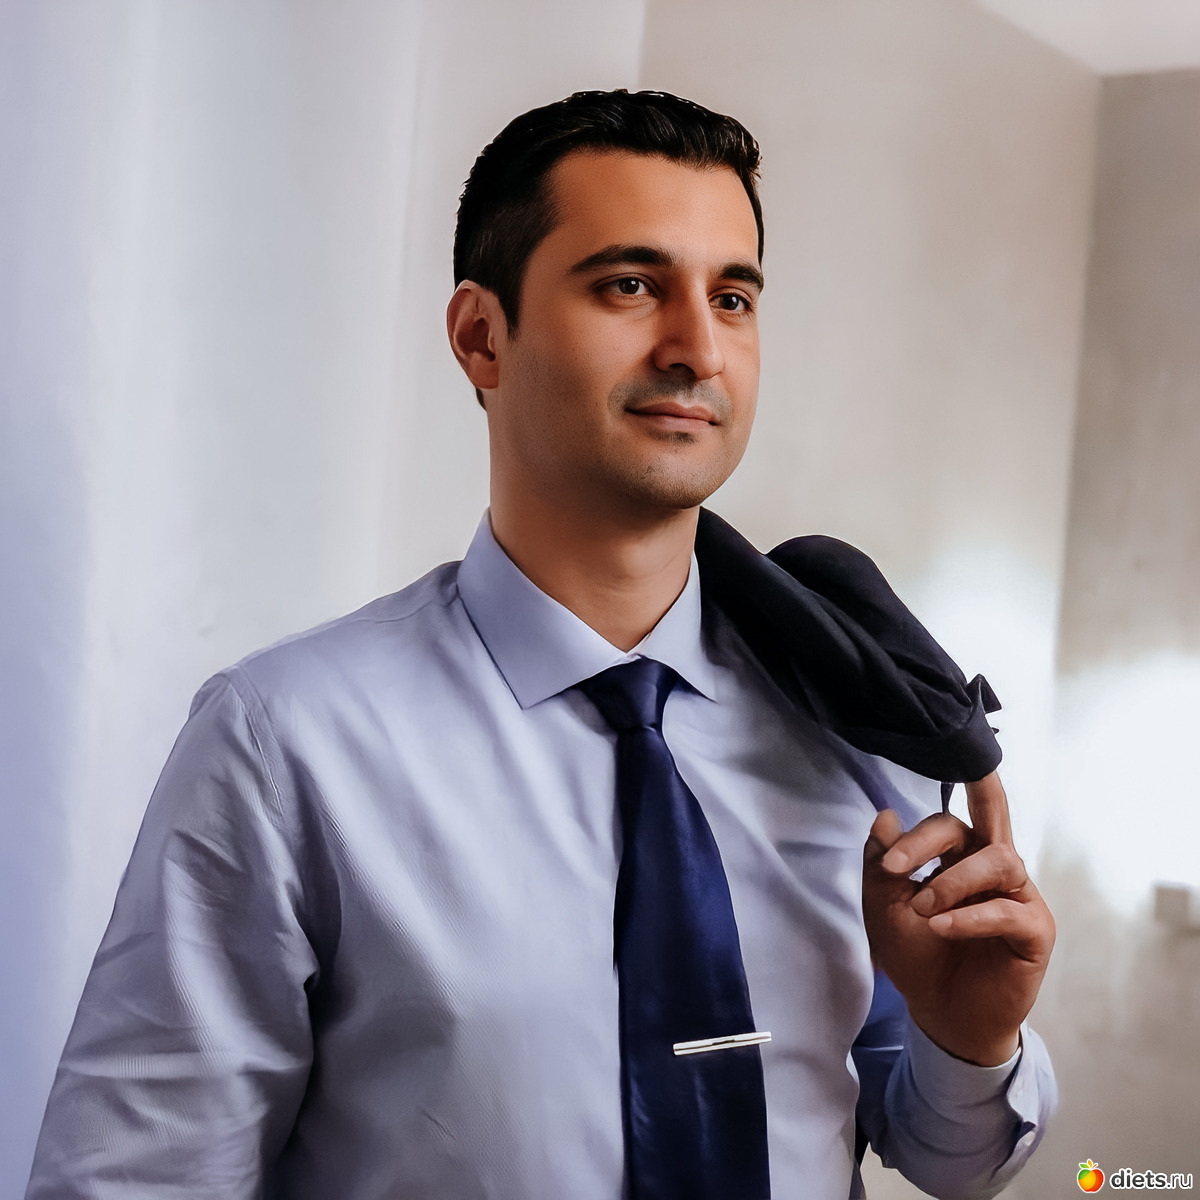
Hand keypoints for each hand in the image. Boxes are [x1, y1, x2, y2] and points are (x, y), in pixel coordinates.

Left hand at [861, 772, 1054, 1065]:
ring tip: (924, 908)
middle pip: (990, 815)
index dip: (915, 837)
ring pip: (1000, 860)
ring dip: (954, 881)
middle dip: (963, 808)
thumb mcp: (886, 909)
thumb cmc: (916, 955)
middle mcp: (993, 867)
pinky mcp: (1034, 931)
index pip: (946, 823)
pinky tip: (941, 928)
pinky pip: (1009, 912)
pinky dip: (971, 918)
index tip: (888, 865)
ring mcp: (1018, 896)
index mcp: (960, 854)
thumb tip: (885, 814)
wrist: (940, 1014)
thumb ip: (883, 866)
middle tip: (918, 839)